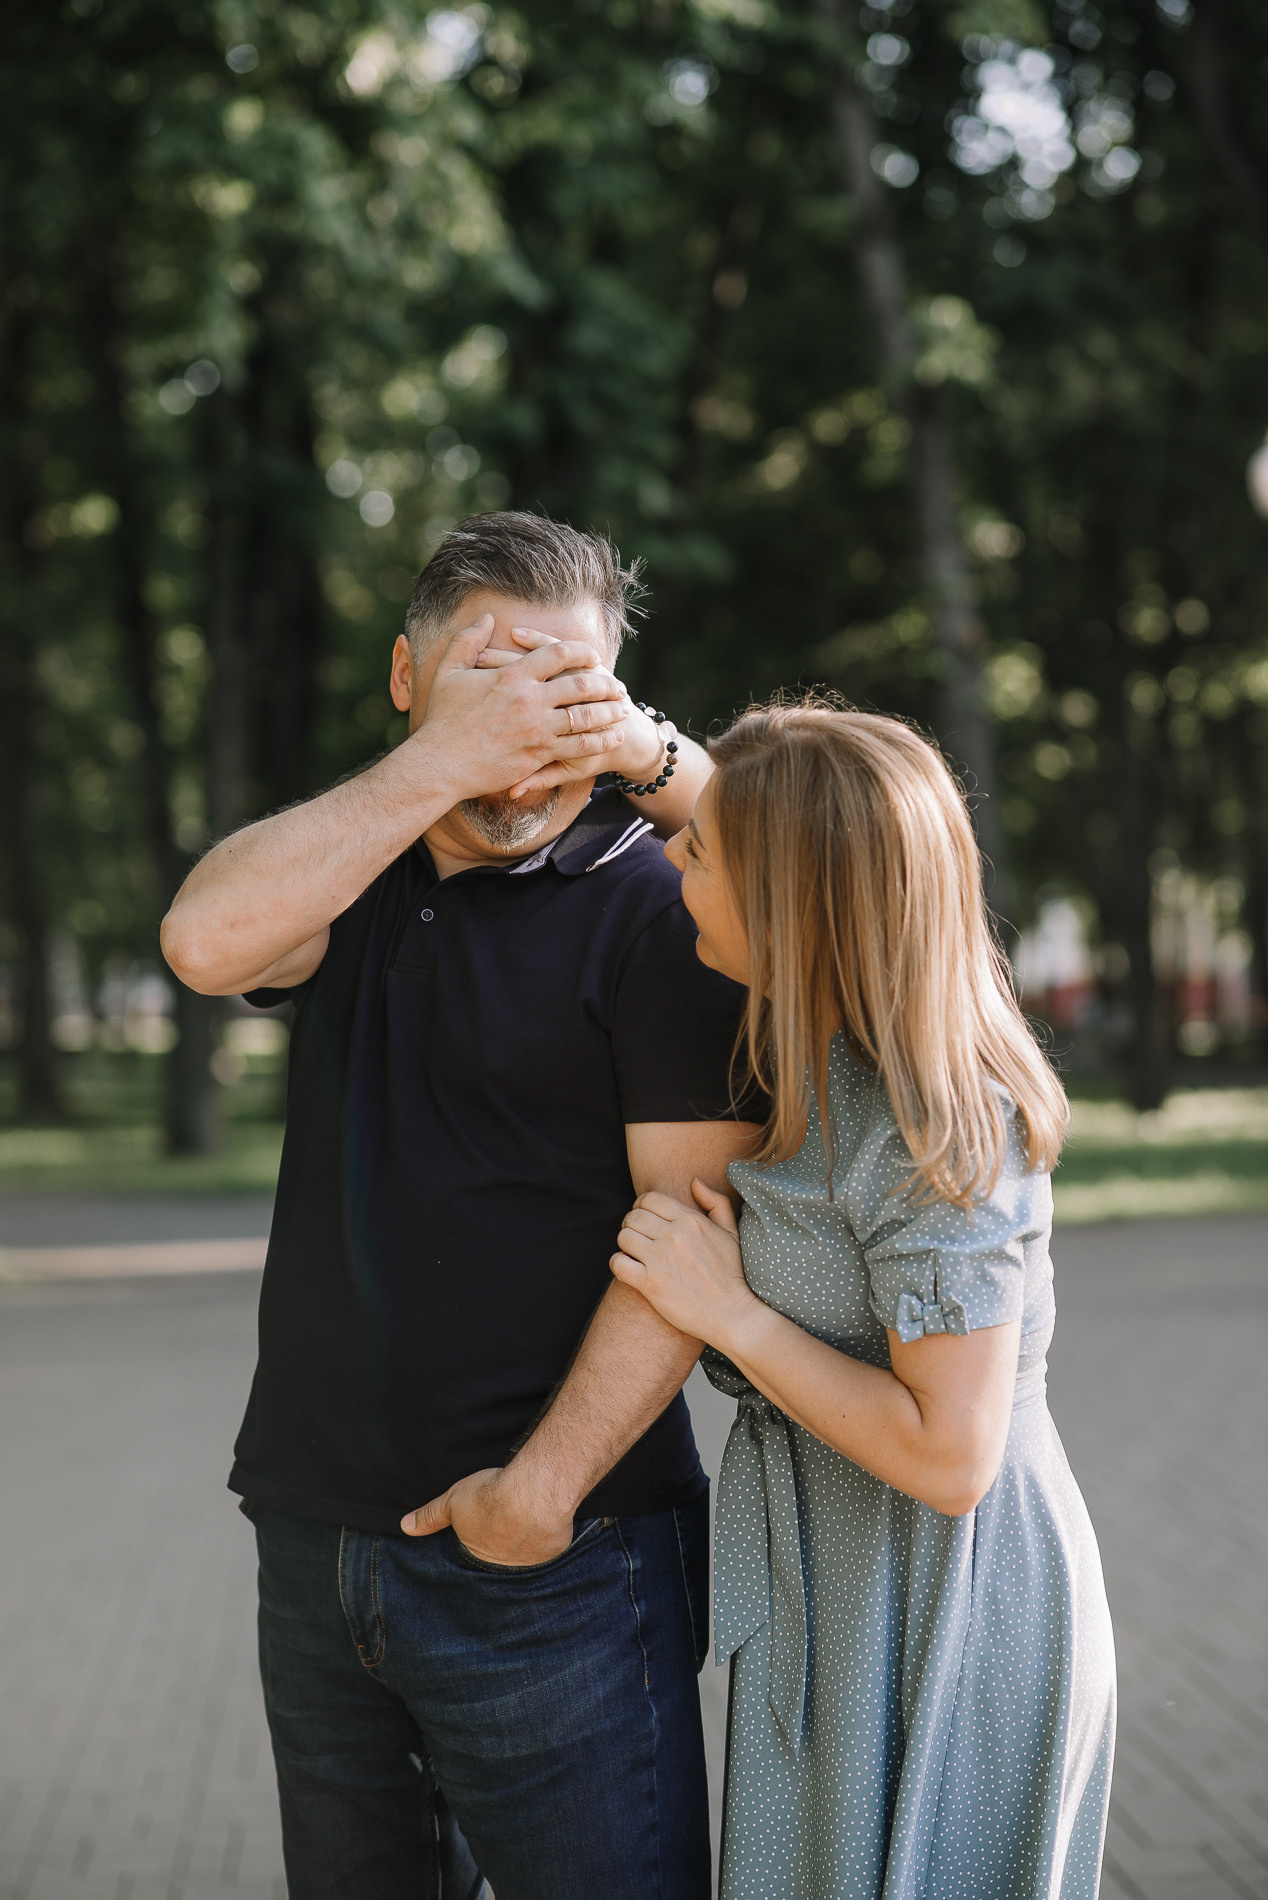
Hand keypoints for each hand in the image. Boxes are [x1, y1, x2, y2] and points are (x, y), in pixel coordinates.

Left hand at [399, 1466, 574, 1566]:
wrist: (533, 1495)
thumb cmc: (491, 1496)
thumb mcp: (453, 1501)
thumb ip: (429, 1516)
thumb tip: (404, 1527)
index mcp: (478, 1555)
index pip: (476, 1554)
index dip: (481, 1539)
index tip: (487, 1528)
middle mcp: (503, 1566)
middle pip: (501, 1559)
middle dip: (502, 1547)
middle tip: (507, 1527)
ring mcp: (529, 1562)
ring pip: (525, 1557)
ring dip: (525, 1545)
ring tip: (527, 1526)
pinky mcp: (553, 1552)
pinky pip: (549, 1549)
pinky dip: (547, 1539)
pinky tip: (547, 1524)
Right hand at [412, 614, 632, 802]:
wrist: (440, 764)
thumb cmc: (442, 718)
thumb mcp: (448, 672)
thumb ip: (468, 640)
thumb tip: (488, 618)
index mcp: (512, 676)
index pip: (557, 654)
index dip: (580, 651)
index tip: (593, 656)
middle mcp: (529, 700)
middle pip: (580, 684)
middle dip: (604, 683)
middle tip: (618, 686)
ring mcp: (537, 729)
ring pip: (585, 717)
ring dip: (609, 712)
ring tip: (623, 710)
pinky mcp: (539, 754)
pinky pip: (579, 747)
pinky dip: (601, 741)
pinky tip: (613, 738)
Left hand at [610, 1181, 759, 1349]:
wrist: (732, 1314)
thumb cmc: (732, 1274)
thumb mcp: (731, 1232)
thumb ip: (715, 1202)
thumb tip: (694, 1182)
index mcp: (691, 1220)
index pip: (649, 1199)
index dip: (642, 1208)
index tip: (645, 1221)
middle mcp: (674, 1236)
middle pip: (633, 1216)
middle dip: (631, 1225)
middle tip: (639, 1239)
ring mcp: (661, 1259)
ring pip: (623, 1237)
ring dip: (625, 1245)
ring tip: (635, 1255)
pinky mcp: (650, 1284)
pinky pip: (618, 1263)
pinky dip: (619, 1265)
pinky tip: (630, 1271)